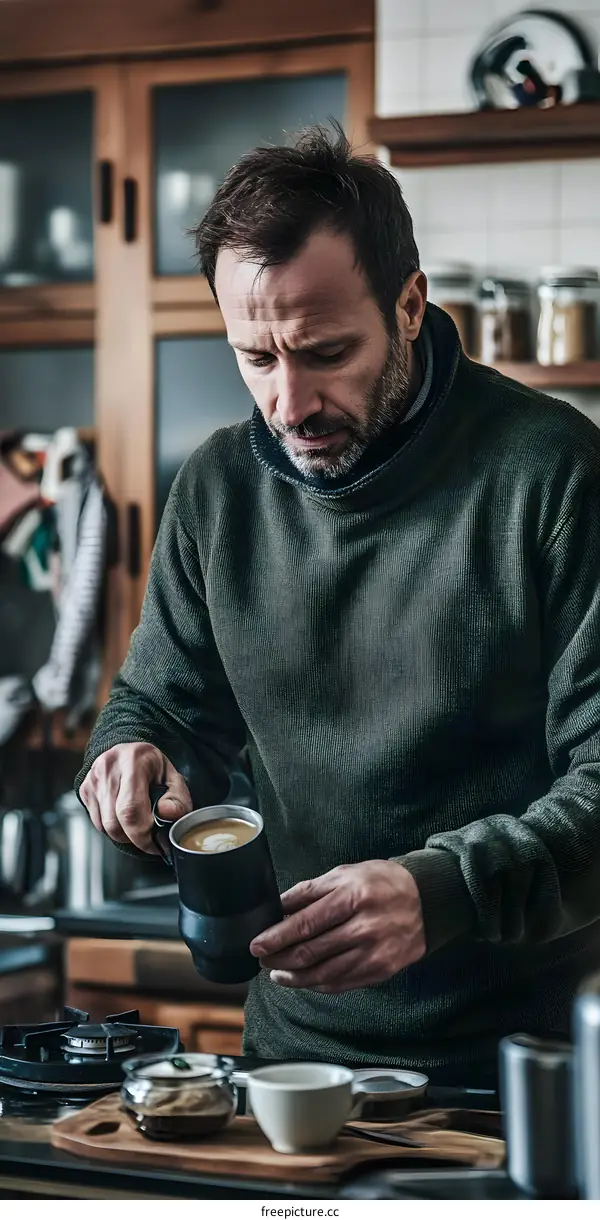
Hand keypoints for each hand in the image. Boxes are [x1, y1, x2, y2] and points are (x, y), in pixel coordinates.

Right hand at [79, 742, 191, 853]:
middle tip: (147, 837)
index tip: (154, 843)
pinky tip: (123, 816)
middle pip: (114, 822)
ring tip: (136, 823)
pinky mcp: (85, 789)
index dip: (141, 834)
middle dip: (132, 838)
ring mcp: (93, 778)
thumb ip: (177, 799)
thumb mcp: (174, 778)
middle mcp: (109, 767)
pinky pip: (97, 822)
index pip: (130, 809)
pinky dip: (111, 827)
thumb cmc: (152, 767)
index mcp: (134, 761)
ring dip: (122, 834)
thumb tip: (166, 814)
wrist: (129, 752)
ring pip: (104, 826)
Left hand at [249, 860, 425, 992]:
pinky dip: (318, 984)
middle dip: (280, 958)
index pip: (305, 923)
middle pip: (311, 952)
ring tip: (278, 973)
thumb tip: (278, 908)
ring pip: (324, 974)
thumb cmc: (381, 883)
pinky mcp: (381, 970)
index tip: (256, 945)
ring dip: (295, 977)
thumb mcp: (345, 874)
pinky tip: (304, 980)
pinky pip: (342, 984)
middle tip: (263, 959)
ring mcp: (374, 953)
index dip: (276, 937)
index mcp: (352, 897)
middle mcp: (363, 927)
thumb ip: (309, 891)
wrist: (427, 901)